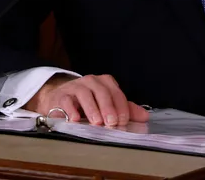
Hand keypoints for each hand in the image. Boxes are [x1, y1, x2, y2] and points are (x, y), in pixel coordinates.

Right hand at [26, 74, 149, 126]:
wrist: (60, 98)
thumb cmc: (87, 103)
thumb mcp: (107, 105)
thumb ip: (125, 110)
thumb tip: (144, 117)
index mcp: (105, 83)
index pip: (116, 92)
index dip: (121, 107)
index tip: (123, 121)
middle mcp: (91, 82)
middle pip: (102, 91)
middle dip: (108, 107)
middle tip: (112, 122)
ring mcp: (75, 87)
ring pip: (84, 94)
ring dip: (92, 109)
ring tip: (97, 122)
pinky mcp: (61, 96)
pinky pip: (66, 100)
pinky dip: (71, 110)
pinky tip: (76, 119)